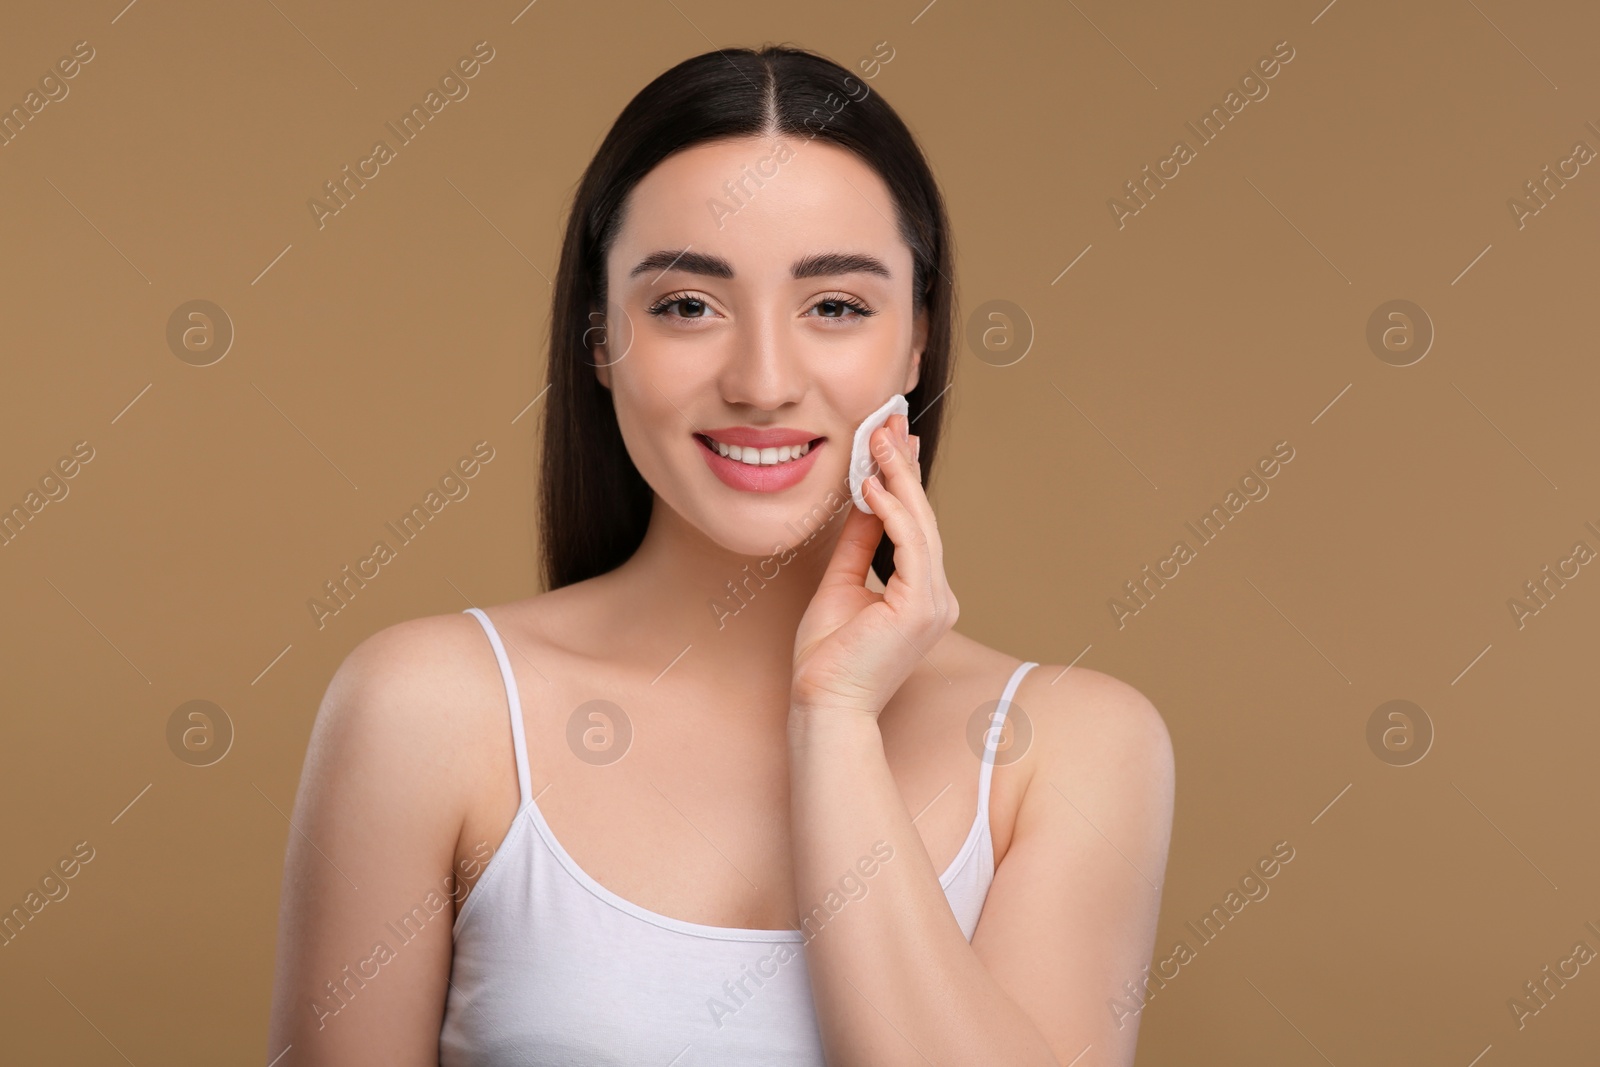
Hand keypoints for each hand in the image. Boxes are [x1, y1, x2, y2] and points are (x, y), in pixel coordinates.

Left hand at [791, 413, 957, 718]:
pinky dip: (892, 512)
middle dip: (903, 467)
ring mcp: (935, 603)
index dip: (904, 480)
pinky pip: (911, 547)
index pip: (916, 526)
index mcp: (923, 595)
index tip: (892, 440)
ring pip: (920, 526)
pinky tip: (872, 486)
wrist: (823, 704)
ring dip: (897, 478)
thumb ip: (859, 543)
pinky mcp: (920, 608)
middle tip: (887, 422)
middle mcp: (938, 597)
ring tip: (877, 440)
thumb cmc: (828, 657)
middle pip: (922, 518)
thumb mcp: (842, 583)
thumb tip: (864, 499)